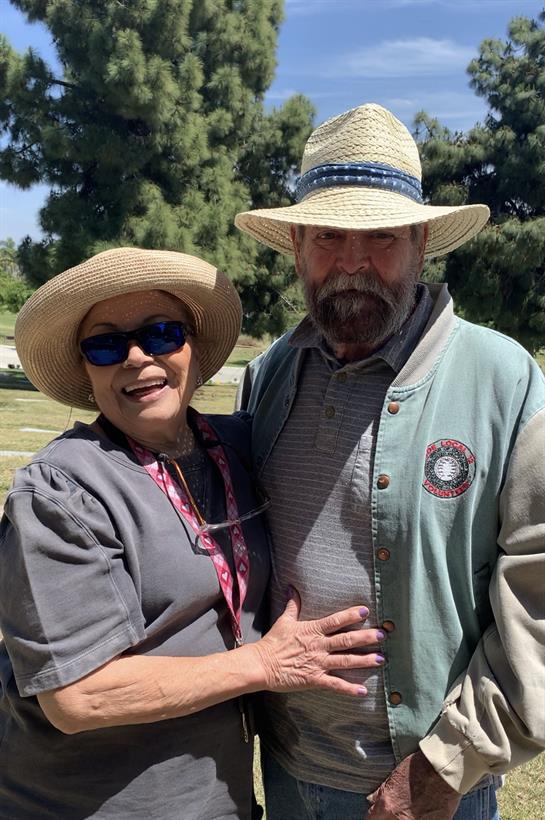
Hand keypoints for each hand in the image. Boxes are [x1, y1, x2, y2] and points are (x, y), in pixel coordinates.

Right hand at [249, 588, 385, 696]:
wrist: (261, 665)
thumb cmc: (273, 642)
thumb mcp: (284, 620)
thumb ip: (293, 604)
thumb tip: (292, 587)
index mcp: (312, 630)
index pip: (335, 620)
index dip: (351, 615)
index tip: (366, 610)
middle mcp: (318, 646)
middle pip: (346, 640)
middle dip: (365, 637)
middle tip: (382, 635)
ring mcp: (317, 663)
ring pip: (345, 661)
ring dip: (364, 660)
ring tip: (381, 659)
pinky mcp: (314, 679)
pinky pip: (335, 684)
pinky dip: (349, 688)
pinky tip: (364, 690)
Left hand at [366, 751, 460, 818]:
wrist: (443, 770)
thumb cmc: (419, 768)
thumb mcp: (395, 776)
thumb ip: (382, 792)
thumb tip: (372, 800)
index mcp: (387, 806)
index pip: (371, 819)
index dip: (374, 816)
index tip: (378, 814)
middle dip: (388, 818)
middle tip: (395, 811)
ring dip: (404, 818)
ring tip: (412, 809)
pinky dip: (420, 819)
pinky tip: (423, 812)